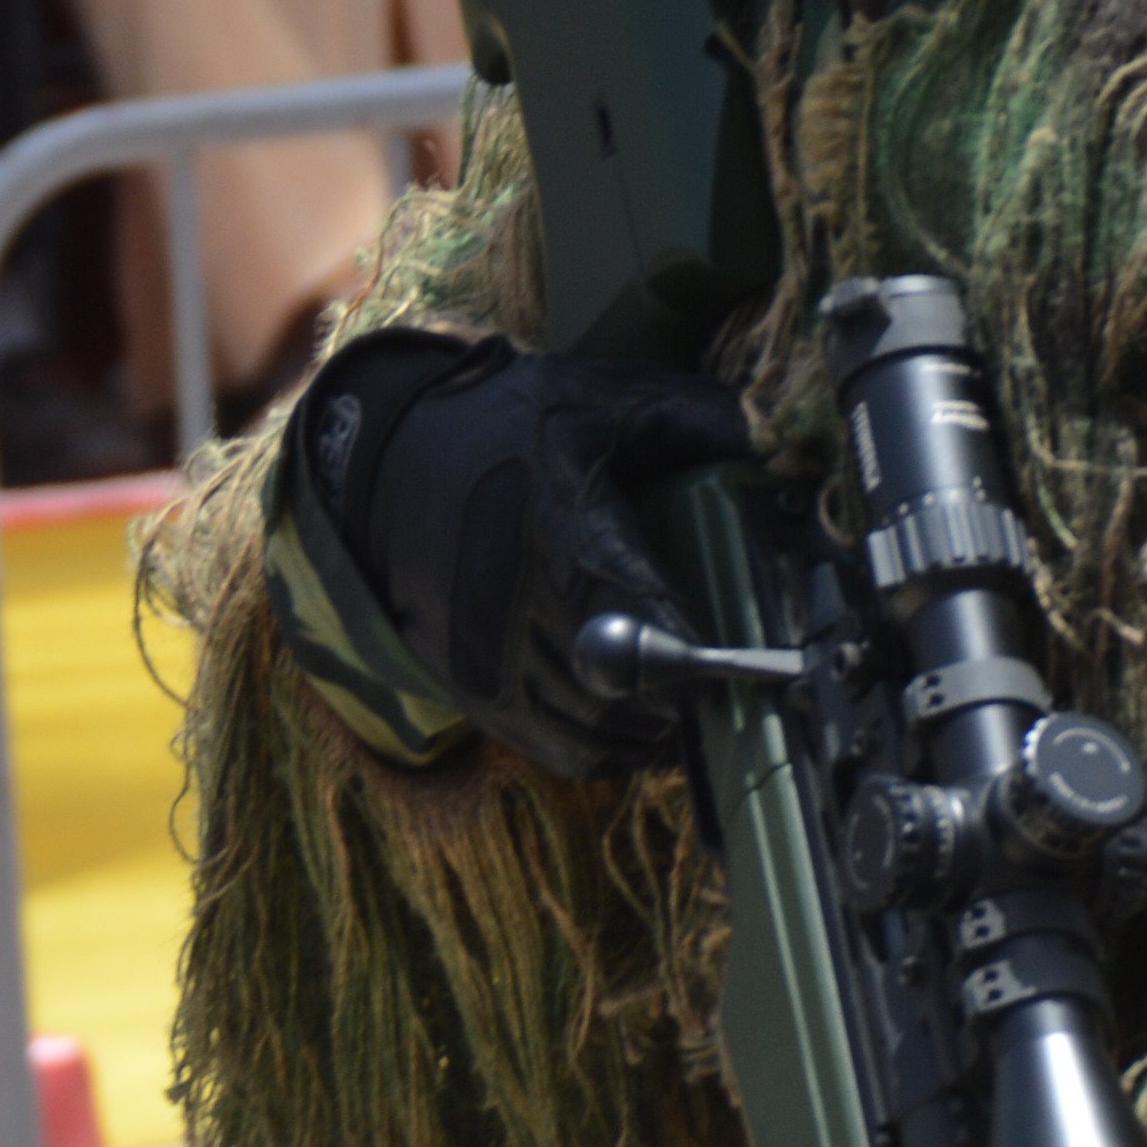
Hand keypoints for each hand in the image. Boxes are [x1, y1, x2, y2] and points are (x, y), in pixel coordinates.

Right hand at [295, 331, 751, 777]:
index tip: (734, 658)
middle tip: (728, 679)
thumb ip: (682, 417)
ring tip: (689, 700)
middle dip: (683, 693)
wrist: (385, 466)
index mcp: (551, 528)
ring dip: (652, 727)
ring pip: (593, 728)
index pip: (627, 614)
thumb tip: (760, 448)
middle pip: (618, 688)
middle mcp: (512, 606)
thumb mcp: (590, 397)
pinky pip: (558, 749)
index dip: (687, 651)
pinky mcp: (475, 692)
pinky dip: (611, 749)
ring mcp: (488, 659)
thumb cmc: (498, 429)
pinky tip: (641, 723)